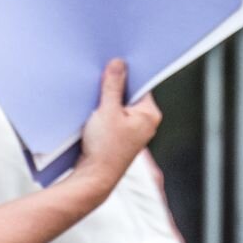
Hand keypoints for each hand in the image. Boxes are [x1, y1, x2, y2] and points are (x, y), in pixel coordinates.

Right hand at [73, 59, 161, 195]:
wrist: (94, 179)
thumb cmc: (104, 148)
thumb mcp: (107, 110)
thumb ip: (113, 85)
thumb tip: (119, 63)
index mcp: (150, 114)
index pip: (141, 84)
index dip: (126, 73)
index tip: (114, 63)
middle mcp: (146, 122)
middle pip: (130, 94)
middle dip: (115, 86)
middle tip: (100, 77)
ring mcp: (134, 131)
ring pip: (120, 106)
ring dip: (107, 100)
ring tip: (94, 95)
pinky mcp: (121, 138)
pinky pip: (114, 117)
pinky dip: (104, 112)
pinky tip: (92, 110)